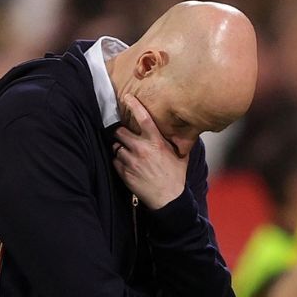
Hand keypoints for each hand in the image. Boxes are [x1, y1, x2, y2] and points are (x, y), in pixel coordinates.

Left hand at [113, 95, 188, 209]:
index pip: (143, 119)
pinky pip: (115, 160)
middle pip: (120, 131)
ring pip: (116, 146)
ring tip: (129, 154)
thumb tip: (182, 131)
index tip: (127, 97)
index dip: (134, 105)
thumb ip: (176, 142)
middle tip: (126, 137)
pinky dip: (119, 161)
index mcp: (156, 143)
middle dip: (122, 133)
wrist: (168, 199)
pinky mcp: (124, 172)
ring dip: (120, 148)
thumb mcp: (181, 156)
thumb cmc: (175, 177)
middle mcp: (142, 149)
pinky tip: (128, 165)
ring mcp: (131, 161)